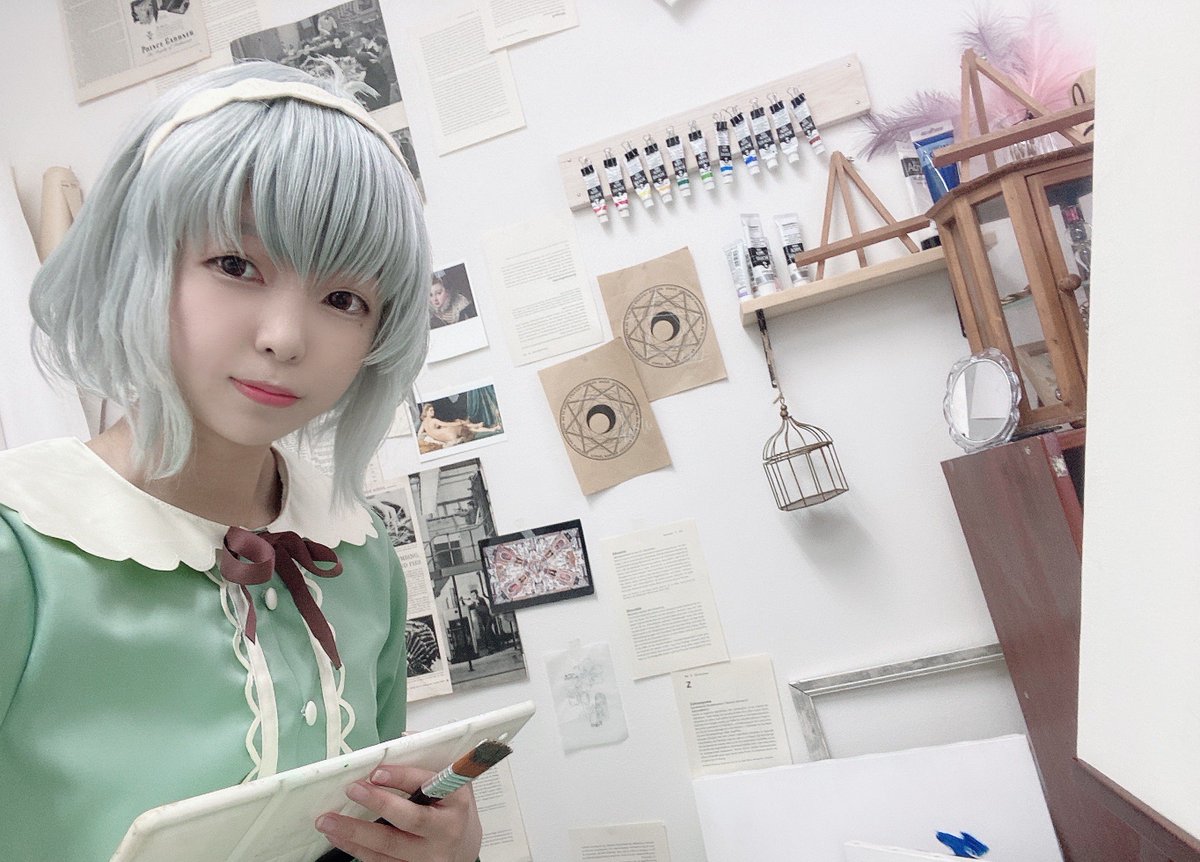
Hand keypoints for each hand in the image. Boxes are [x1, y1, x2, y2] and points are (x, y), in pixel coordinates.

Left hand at [316, 765, 482, 861]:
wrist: (462, 849)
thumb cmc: (450, 808)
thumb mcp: (451, 780)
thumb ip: (430, 756)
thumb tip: (403, 738)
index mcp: (455, 800)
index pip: (428, 786)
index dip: (401, 778)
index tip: (377, 772)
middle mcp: (445, 830)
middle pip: (409, 819)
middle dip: (377, 803)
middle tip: (351, 790)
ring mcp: (428, 855)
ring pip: (388, 846)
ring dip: (354, 833)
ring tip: (328, 820)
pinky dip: (355, 850)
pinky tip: (338, 837)